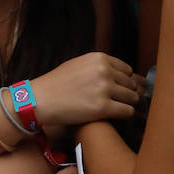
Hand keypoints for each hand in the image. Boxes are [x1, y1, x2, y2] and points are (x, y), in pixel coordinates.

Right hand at [28, 52, 145, 127]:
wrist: (41, 99)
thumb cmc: (58, 83)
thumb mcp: (79, 64)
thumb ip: (100, 66)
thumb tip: (123, 76)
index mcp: (99, 58)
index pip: (128, 70)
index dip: (124, 81)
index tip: (119, 89)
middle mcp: (104, 71)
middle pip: (131, 84)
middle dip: (127, 93)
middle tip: (117, 101)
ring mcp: (104, 89)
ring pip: (132, 98)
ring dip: (126, 104)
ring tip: (115, 108)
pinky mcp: (103, 108)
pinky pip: (128, 111)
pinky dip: (124, 114)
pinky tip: (114, 115)